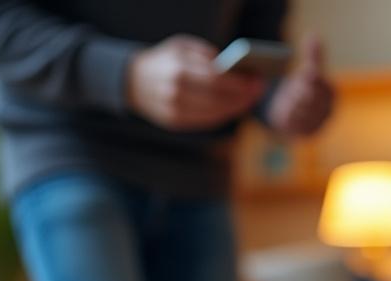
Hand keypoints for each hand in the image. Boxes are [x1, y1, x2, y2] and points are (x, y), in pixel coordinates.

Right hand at [126, 36, 264, 129]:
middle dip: (242, 97)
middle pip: (219, 99)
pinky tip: (233, 108)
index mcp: (178, 70)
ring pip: (215, 114)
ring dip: (236, 108)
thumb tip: (235, 70)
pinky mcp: (176, 124)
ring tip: (248, 100)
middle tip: (257, 91)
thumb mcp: (182, 47)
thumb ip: (207, 56)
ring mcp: (175, 111)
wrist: (132, 81)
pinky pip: (206, 122)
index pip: (217, 80)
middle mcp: (176, 93)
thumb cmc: (164, 60)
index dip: (240, 83)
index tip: (256, 80)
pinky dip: (223, 115)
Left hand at [266, 34, 333, 136]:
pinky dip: (292, 119)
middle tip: (295, 87)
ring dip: (296, 106)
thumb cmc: (302, 89)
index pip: (324, 84)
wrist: (294, 116)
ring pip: (307, 113)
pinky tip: (285, 114)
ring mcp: (317, 123)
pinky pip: (299, 126)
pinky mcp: (305, 134)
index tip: (306, 70)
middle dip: (304, 92)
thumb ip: (312, 56)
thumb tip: (314, 35)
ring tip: (288, 100)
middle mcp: (327, 110)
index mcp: (331, 93)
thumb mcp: (307, 72)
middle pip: (316, 99)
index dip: (314, 77)